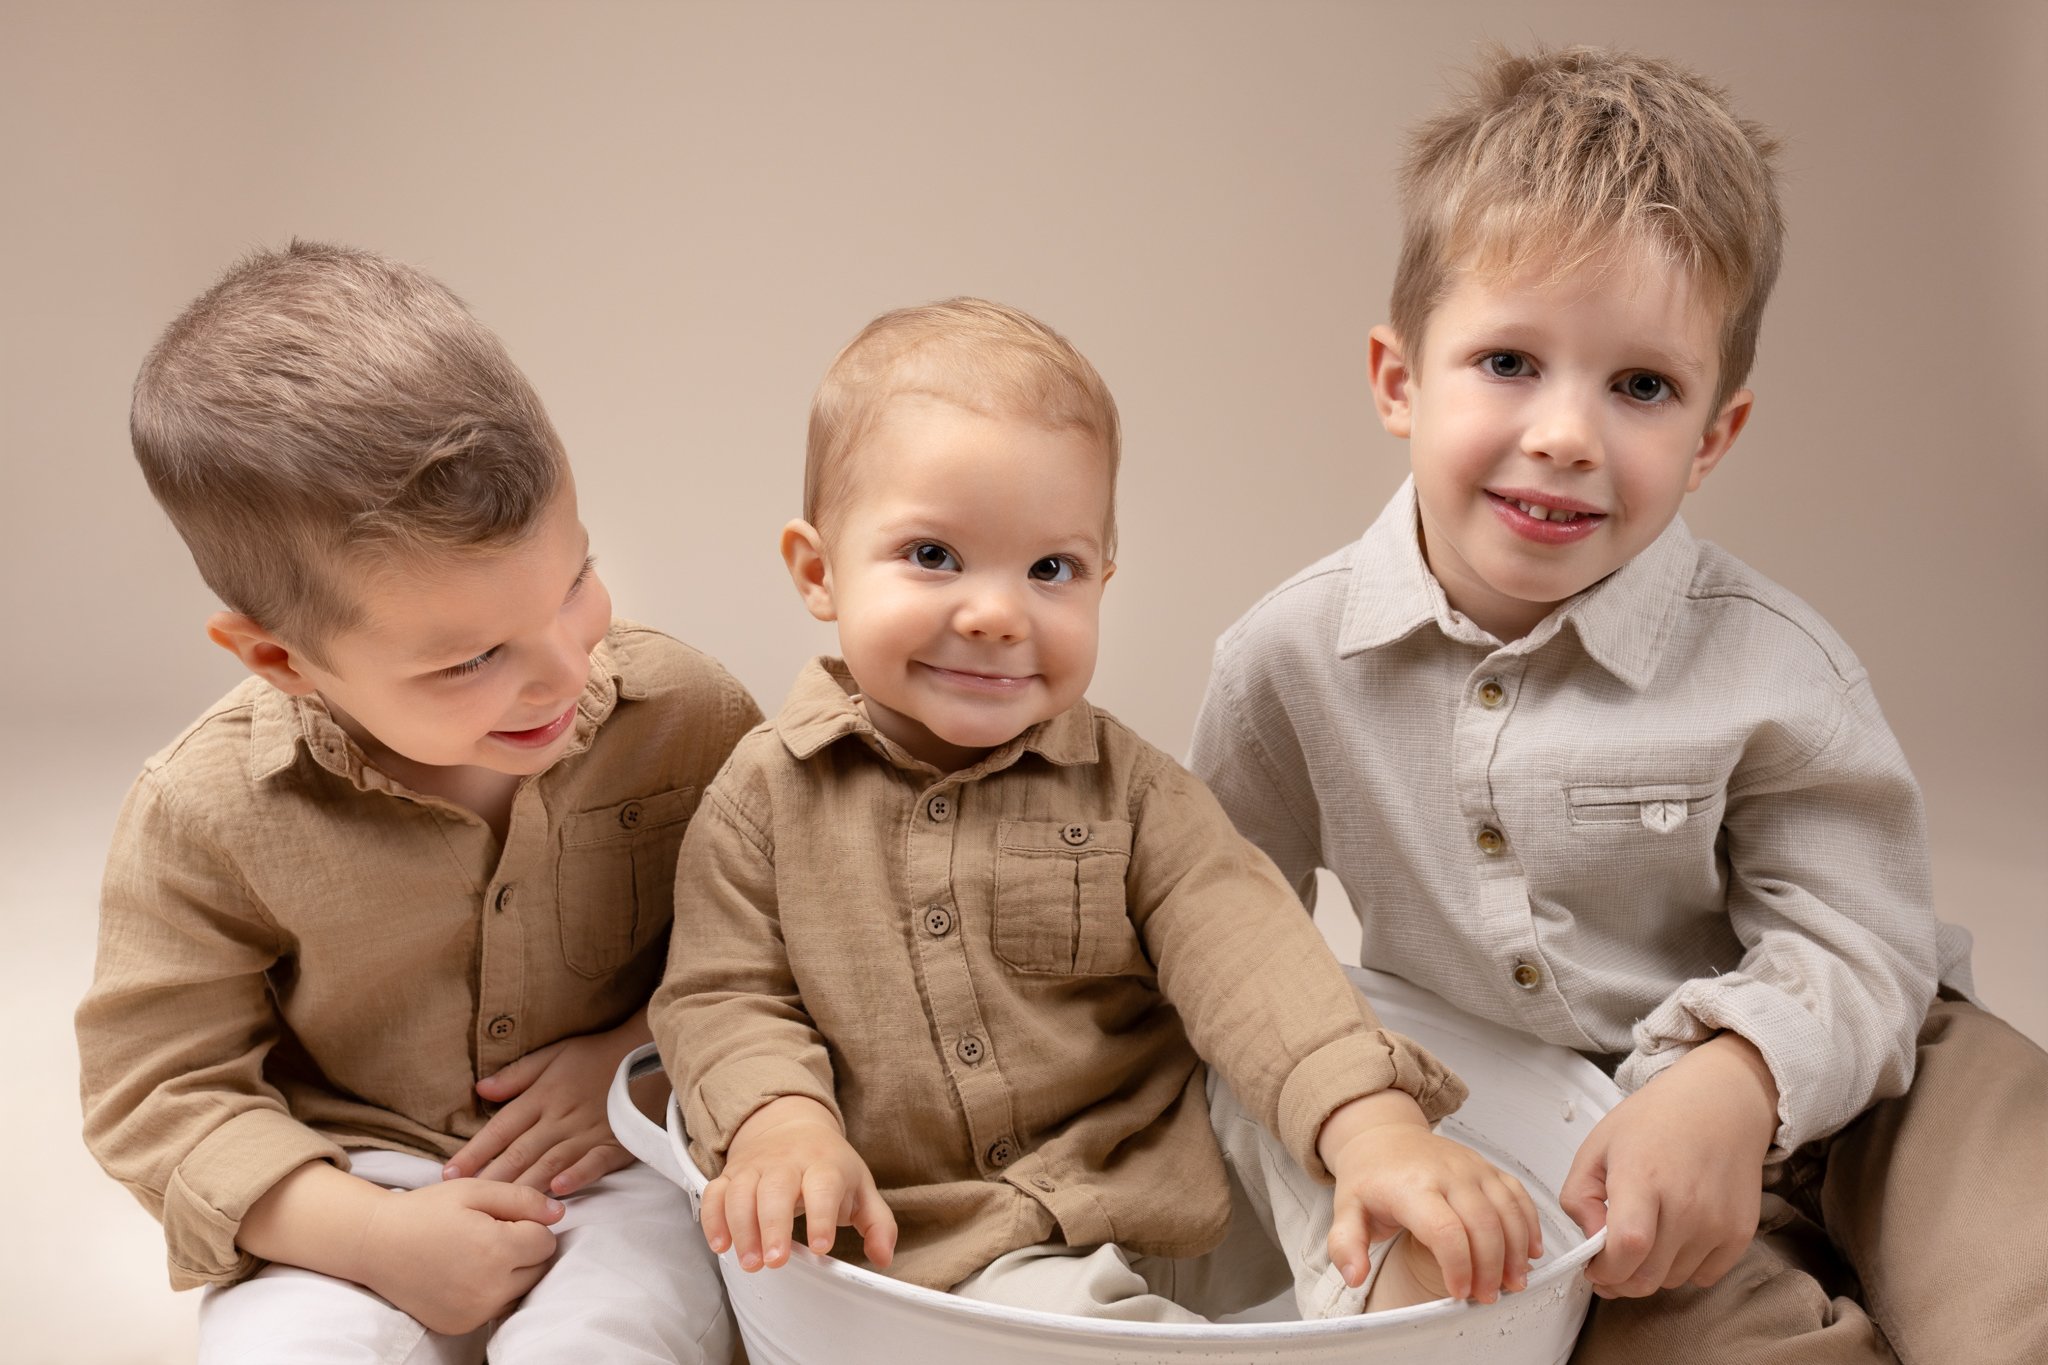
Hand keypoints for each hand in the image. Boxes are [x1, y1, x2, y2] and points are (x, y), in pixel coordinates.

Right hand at [357, 1178, 563, 1334]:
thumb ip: (522, 1199)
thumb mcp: (474, 1190)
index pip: (546, 1241)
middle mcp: (488, 1289)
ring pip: (521, 1291)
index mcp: (495, 1250)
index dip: (528, 1224)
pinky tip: (468, 1274)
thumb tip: (559, 1214)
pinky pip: (497, 1309)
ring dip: (512, 1274)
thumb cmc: (426, 1211)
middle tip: (490, 1234)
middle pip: (539, 1269)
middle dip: (524, 1250)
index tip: (500, 1218)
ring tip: (479, 1253)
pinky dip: (492, 1293)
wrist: (375, 1244)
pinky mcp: (461, 1326)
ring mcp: (474, 1312)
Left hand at [442, 1014, 650, 1195]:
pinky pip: (595, 1162)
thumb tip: (480, 1089)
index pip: (501, 1128)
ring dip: (525, 1183)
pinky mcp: (616, 1143)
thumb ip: (518, 1074)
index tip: (449, 1173)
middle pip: (521, 1151)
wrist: (649, 1051)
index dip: (475, 1151)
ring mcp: (589, 1131)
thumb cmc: (597, 1055)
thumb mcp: (554, 1054)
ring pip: (551, 1161)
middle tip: (464, 1199)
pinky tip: (559, 1189)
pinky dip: (578, 1175)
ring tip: (500, 1205)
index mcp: (543, 1095)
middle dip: (491, 1176)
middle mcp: (561, 1116)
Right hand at [702, 1095, 896, 1272]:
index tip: (821, 1247)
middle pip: (776, 1190)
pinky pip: (715, 1193)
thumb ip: (877, 1224)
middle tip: (776, 1261)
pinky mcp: (731, 1174)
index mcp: (824, 1165)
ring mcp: (755, 1166)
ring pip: (742, 1193)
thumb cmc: (829, 1166)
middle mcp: (787, 1162)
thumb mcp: (861, 1188)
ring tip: (750, 1263)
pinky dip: (713, 1219)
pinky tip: (720, 1245)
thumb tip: (882, 1256)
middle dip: (774, 1226)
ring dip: (742, 1229)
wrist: (791, 1124)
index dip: (822, 1217)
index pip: (823, 1186)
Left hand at [1318, 1089, 1542, 1305]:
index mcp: (1411, 1186)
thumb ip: (1346, 1245)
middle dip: (1491, 1267)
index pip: (1445, 1230)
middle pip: (1483, 1224)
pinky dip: (1529, 1224)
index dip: (1458, 1266)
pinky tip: (1530, 1252)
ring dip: (1516, 1251)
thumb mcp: (1346, 1209)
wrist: (1384, 1136)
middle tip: (1487, 1296)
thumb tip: (1354, 1275)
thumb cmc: (1370, 1177)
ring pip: (1507, 1210)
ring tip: (1513, 1283)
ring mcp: (1472, 1167)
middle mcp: (1447, 1173)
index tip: (1458, 1292)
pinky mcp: (1487, 1167)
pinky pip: (1518, 1195)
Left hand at [1560, 1032, 1778, 1298]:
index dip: (1604, 1269)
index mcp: (1644, 1176)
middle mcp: (1687, 1204)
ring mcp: (1718, 1222)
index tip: (1592, 1266)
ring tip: (1644, 1237)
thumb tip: (1590, 1242)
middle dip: (1619, 1280)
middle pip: (1647, 1276)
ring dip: (1650, 1271)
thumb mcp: (1598, 1145)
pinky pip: (1704, 1276)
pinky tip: (1674, 1237)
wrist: (1721, 1104)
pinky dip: (1683, 1268)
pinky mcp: (1741, 1233)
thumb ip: (1580, 1197)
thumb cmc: (1655, 1120)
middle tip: (1609, 1264)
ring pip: (1672, 1280)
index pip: (1627, 1246)